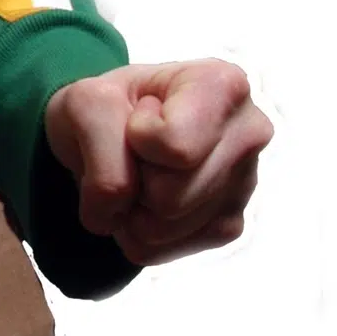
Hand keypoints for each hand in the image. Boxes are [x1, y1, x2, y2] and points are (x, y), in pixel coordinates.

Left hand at [45, 59, 272, 265]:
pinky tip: (145, 193)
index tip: (138, 115)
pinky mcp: (229, 225)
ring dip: (129, 206)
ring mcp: (246, 184)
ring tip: (138, 169)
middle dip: (132, 177)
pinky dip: (133, 228)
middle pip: (169, 196)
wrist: (110, 126)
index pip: (173, 146)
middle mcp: (249, 134)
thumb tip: (117, 211)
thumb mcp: (87, 103)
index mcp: (223, 85)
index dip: (136, 137)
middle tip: (134, 150)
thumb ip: (102, 149)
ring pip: (162, 228)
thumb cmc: (109, 105)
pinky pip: (159, 250)